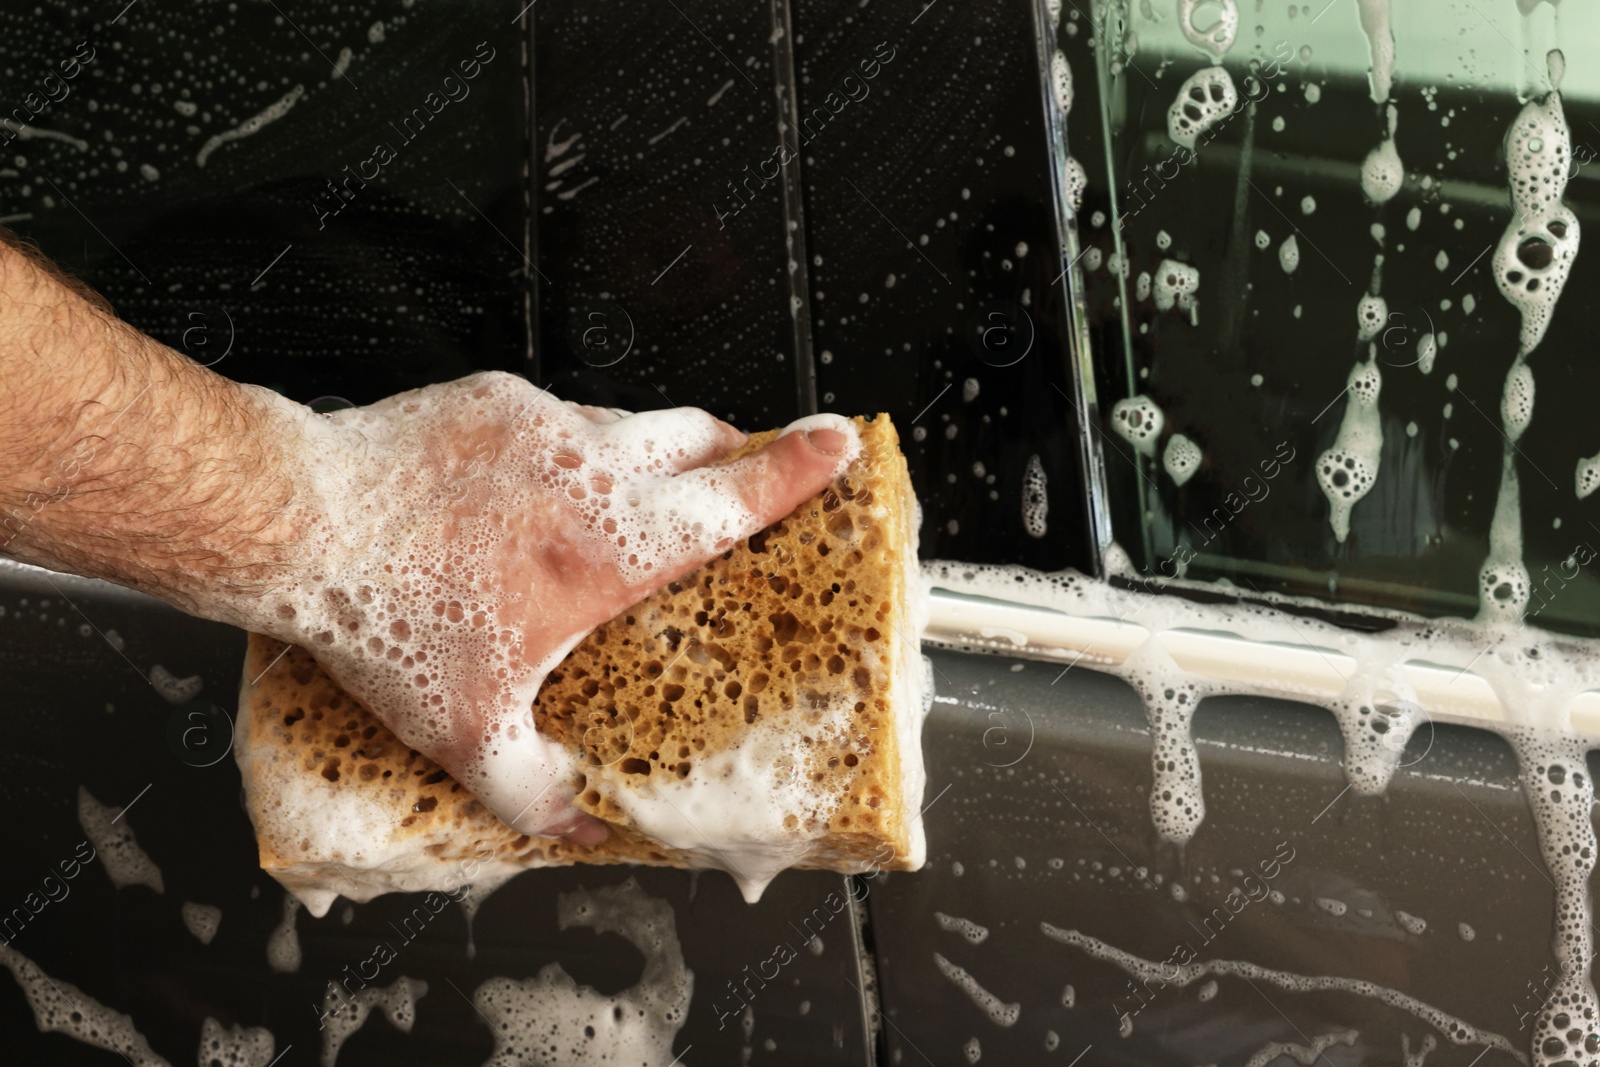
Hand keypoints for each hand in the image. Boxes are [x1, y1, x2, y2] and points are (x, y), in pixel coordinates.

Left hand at [255, 372, 859, 842]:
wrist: (302, 524)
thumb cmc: (387, 619)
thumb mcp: (465, 732)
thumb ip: (533, 790)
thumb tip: (575, 827)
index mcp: (614, 549)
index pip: (737, 498)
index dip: (801, 469)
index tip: (841, 443)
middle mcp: (594, 471)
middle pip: (700, 436)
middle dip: (734, 451)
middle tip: (743, 470)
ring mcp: (543, 422)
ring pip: (630, 420)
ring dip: (647, 451)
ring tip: (623, 496)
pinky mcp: (493, 397)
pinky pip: (556, 410)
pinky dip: (565, 444)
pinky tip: (526, 487)